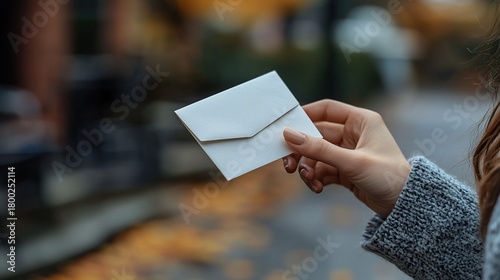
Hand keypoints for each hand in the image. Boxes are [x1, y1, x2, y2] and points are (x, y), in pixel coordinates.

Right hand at [282, 99, 409, 217]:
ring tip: (309, 181)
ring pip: (317, 155)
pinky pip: (322, 169)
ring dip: (308, 168)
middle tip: (288, 164)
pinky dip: (316, 178)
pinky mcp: (345, 170)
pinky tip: (317, 187)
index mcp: (361, 121)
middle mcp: (353, 134)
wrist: (405, 206)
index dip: (305, 115)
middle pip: (316, 135)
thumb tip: (289, 135)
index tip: (286, 125)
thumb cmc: (388, 176)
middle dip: (301, 151)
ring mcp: (348, 152)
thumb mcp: (352, 162)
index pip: (327, 110)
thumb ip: (319, 149)